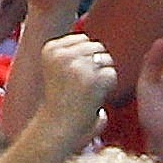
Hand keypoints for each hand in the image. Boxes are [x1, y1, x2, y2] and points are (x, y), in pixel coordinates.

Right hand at [30, 32, 116, 150]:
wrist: (58, 124)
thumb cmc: (61, 97)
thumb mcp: (57, 67)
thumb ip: (70, 50)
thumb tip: (90, 39)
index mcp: (51, 48)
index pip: (82, 38)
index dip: (85, 57)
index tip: (73, 74)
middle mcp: (62, 54)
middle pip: (97, 46)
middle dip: (96, 64)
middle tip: (83, 84)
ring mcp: (78, 65)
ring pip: (106, 59)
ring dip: (103, 74)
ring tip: (88, 89)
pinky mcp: (93, 78)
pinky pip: (112, 73)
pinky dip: (108, 86)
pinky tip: (94, 96)